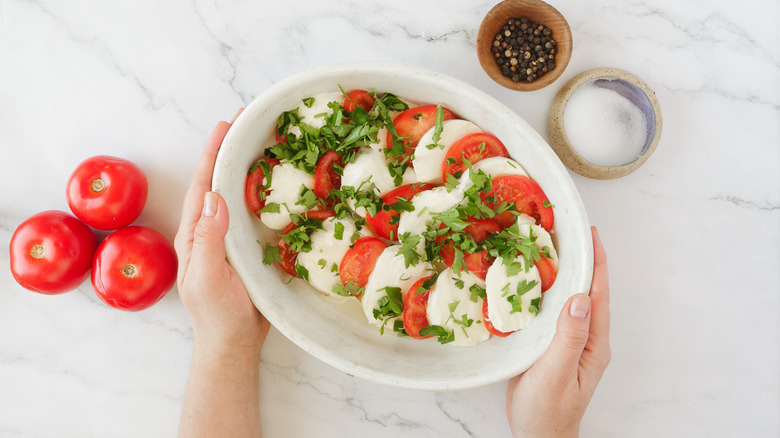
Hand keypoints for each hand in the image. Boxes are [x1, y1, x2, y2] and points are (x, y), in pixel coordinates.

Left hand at [174, 110, 269, 353]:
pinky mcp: (248, 248)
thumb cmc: (217, 315)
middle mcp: (210, 229)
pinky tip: (280, 182)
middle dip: (231, 149)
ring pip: (238, 193)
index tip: (226, 125)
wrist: (234, 343)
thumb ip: (207, 240)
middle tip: (250, 122)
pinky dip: (266, 192)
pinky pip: (256, 212)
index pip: (203, 185)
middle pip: (220, 181)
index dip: (213, 153)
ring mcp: (230, 238)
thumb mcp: (207, 278)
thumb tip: (214, 197)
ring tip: (266, 141)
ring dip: (250, 166)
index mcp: (195, 233)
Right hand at [506, 227, 610, 437]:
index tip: (591, 233)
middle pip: (586, 290)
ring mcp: (568, 341)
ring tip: (547, 246)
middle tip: (566, 230)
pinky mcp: (549, 344)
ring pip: (568, 298)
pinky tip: (528, 279)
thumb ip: (569, 337)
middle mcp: (584, 337)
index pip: (598, 293)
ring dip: (562, 271)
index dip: (597, 261)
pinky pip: (550, 310)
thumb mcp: (557, 372)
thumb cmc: (548, 410)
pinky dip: (543, 290)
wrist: (538, 436)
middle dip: (581, 259)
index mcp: (593, 342)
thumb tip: (580, 297)